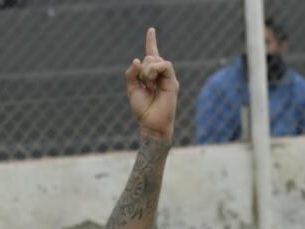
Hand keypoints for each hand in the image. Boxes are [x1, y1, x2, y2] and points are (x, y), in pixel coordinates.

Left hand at [125, 27, 177, 141]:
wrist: (151, 123)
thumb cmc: (142, 109)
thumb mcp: (132, 89)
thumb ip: (132, 74)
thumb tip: (137, 59)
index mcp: (150, 75)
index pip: (152, 55)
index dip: (151, 42)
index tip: (151, 30)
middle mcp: (160, 75)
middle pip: (151, 57)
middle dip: (143, 67)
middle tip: (143, 81)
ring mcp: (167, 78)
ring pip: (157, 60)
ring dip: (148, 69)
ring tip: (147, 82)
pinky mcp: (172, 82)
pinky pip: (165, 65)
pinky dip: (155, 68)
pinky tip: (151, 78)